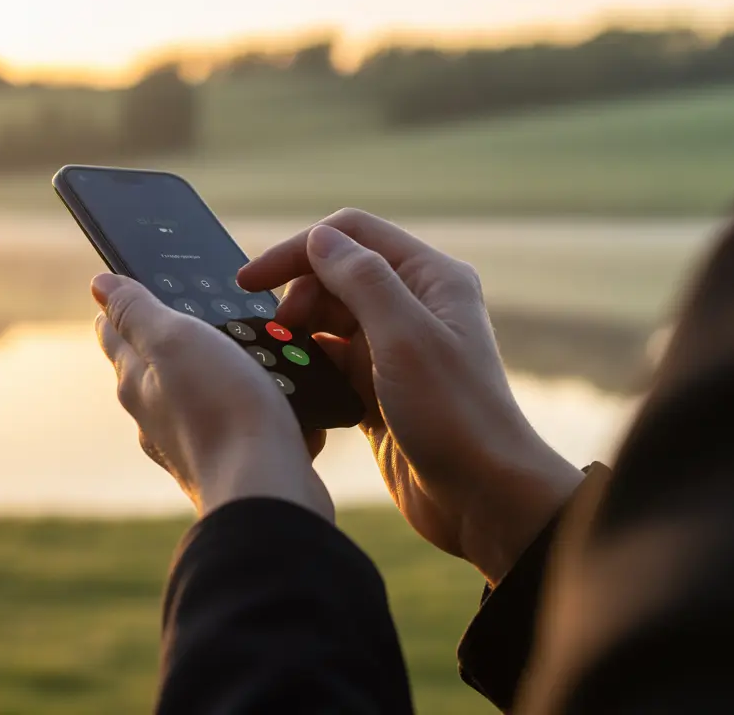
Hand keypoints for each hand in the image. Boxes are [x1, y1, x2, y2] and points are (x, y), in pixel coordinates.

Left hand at [91, 273, 333, 520]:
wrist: (267, 492)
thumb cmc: (220, 412)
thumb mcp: (174, 341)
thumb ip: (137, 311)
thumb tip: (98, 285)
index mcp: (136, 380)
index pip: (114, 330)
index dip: (125, 300)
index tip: (140, 278)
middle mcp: (156, 414)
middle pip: (159, 360)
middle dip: (179, 332)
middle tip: (208, 305)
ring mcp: (194, 439)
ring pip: (204, 389)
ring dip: (225, 367)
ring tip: (256, 347)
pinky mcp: (234, 458)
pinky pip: (243, 419)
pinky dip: (256, 402)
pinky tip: (280, 395)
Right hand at [239, 209, 581, 581]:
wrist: (482, 499)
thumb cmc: (456, 416)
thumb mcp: (405, 337)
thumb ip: (362, 280)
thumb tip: (319, 239)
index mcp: (430, 278)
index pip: (350, 235)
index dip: (297, 250)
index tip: (251, 280)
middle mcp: (414, 306)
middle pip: (335, 276)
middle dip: (297, 296)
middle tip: (276, 333)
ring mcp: (396, 349)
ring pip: (329, 321)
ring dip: (298, 333)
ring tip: (277, 358)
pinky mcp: (379, 389)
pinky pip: (331, 363)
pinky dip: (309, 367)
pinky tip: (294, 385)